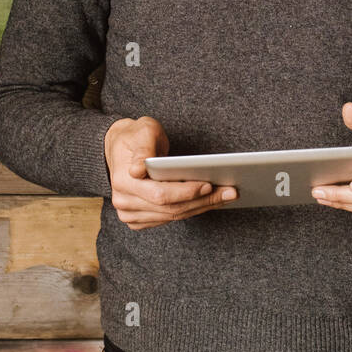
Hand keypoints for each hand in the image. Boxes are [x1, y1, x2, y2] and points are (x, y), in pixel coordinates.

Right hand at [104, 116, 237, 230]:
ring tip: (226, 196)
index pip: (160, 194)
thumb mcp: (143, 131)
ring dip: (201, 207)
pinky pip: (169, 219)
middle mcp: (124, 202)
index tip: (210, 185)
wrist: (120, 149)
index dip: (186, 192)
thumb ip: (143, 148)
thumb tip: (138, 170)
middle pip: (170, 208)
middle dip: (203, 200)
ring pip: (172, 216)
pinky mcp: (139, 220)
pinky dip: (191, 210)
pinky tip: (209, 201)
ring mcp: (130, 214)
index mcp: (123, 180)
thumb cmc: (136, 137)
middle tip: (230, 192)